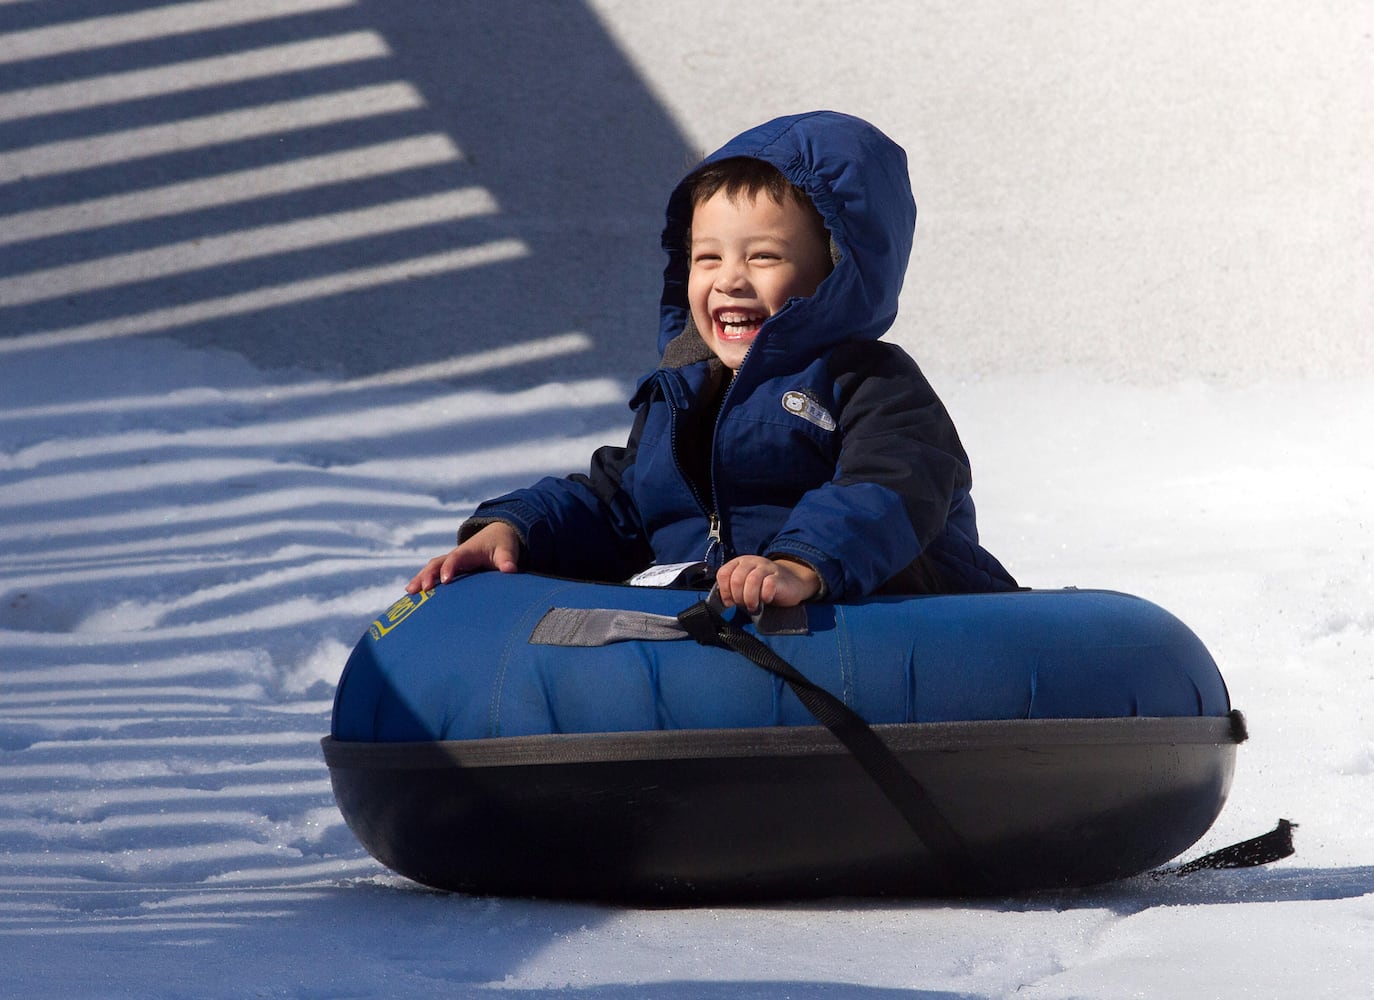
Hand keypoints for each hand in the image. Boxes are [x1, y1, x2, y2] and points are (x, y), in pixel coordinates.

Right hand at [405, 522, 520, 592]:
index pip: (456, 558)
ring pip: (431, 569)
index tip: (445, 580)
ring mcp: (450, 562)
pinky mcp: (449, 569)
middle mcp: (456, 556)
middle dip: (428, 575)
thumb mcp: (506, 550)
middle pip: (437, 563)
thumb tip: (510, 569)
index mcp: (468, 551)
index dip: (449, 567)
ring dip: (420, 579)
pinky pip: (433, 575)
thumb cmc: (501, 544)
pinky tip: (413, 597)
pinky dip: (423, 583)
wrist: (497, 535)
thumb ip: (507, 559)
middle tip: (421, 589)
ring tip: (409, 593)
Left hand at [715, 555, 820, 612]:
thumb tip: (724, 601)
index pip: (723, 573)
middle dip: (737, 596)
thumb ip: (733, 589)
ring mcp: (766, 568)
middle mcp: (752, 562)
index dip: (724, 590)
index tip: (730, 602)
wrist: (792, 582)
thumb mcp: (746, 585)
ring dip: (750, 598)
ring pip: (751, 580)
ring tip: (753, 606)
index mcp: (740, 562)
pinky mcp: (778, 577)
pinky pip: (769, 584)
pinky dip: (764, 596)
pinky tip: (766, 600)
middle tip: (743, 605)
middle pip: (736, 578)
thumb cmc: (764, 587)